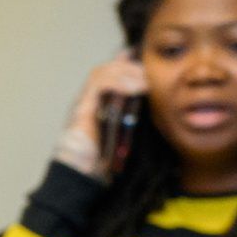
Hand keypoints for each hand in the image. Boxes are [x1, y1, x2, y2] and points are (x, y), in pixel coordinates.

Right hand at [53, 51, 147, 178]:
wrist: (79, 175)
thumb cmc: (100, 162)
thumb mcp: (123, 138)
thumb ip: (133, 124)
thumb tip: (158, 121)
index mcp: (97, 104)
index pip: (109, 74)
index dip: (125, 63)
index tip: (145, 61)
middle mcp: (88, 100)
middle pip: (106, 69)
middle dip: (129, 66)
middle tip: (148, 74)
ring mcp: (83, 103)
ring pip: (101, 73)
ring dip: (125, 72)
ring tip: (144, 81)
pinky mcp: (82, 108)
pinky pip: (98, 85)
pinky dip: (118, 82)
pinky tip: (135, 88)